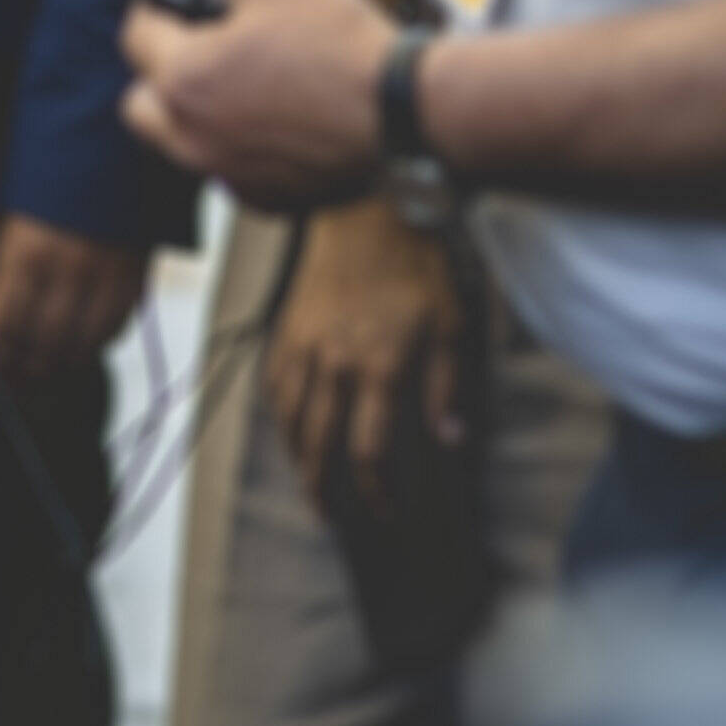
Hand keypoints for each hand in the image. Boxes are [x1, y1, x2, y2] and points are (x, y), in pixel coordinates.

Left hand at [0, 213, 148, 392]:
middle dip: (25, 372)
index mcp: (25, 255)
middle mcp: (66, 271)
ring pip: (81, 348)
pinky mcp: (135, 280)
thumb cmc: (46, 202)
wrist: (105, 160)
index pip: (5, 326)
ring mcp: (105, 278)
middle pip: (42, 345)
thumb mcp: (11, 237)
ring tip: (44, 374)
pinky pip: (114, 332)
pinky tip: (79, 350)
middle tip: (16, 384)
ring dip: (60, 368)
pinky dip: (94, 347)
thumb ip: (0, 291)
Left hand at [117, 0, 402, 211]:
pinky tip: (283, 117)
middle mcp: (192, 136)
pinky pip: (232, 171)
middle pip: (145, 99)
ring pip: (183, 139)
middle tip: (209, 39)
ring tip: (248, 76)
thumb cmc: (342, 45)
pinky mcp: (270, 199)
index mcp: (182, 79)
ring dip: (198, 110)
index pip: (137, 32)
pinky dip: (242, 146)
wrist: (412, 116)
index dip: (159, 3)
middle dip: (163, 67)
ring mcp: (228, 174)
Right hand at [258, 210, 466, 509]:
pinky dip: (279, 413)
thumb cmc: (418, 264)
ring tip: (305, 480)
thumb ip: (446, 387)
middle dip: (322, 488)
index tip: (385, 512)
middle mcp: (334, 364)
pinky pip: (275, 383)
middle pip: (318, 444)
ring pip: (289, 418)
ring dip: (295, 457)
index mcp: (378, 368)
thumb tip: (450, 440)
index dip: (375, 490)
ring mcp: (305, 346)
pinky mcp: (288, 328)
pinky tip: (287, 425)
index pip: (369, 450)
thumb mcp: (451, 324)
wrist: (367, 208)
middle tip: (327, 517)